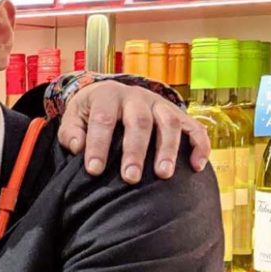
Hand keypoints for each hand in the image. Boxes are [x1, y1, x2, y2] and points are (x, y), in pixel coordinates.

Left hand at [59, 80, 209, 182]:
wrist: (111, 93)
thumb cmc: (90, 112)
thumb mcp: (74, 117)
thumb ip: (71, 132)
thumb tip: (77, 147)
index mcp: (107, 96)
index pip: (103, 119)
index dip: (98, 145)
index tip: (94, 170)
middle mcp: (136, 97)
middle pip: (139, 121)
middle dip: (135, 151)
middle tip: (130, 178)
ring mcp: (160, 104)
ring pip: (169, 122)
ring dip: (168, 149)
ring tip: (163, 175)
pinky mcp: (178, 113)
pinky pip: (194, 127)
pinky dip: (199, 145)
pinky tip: (197, 167)